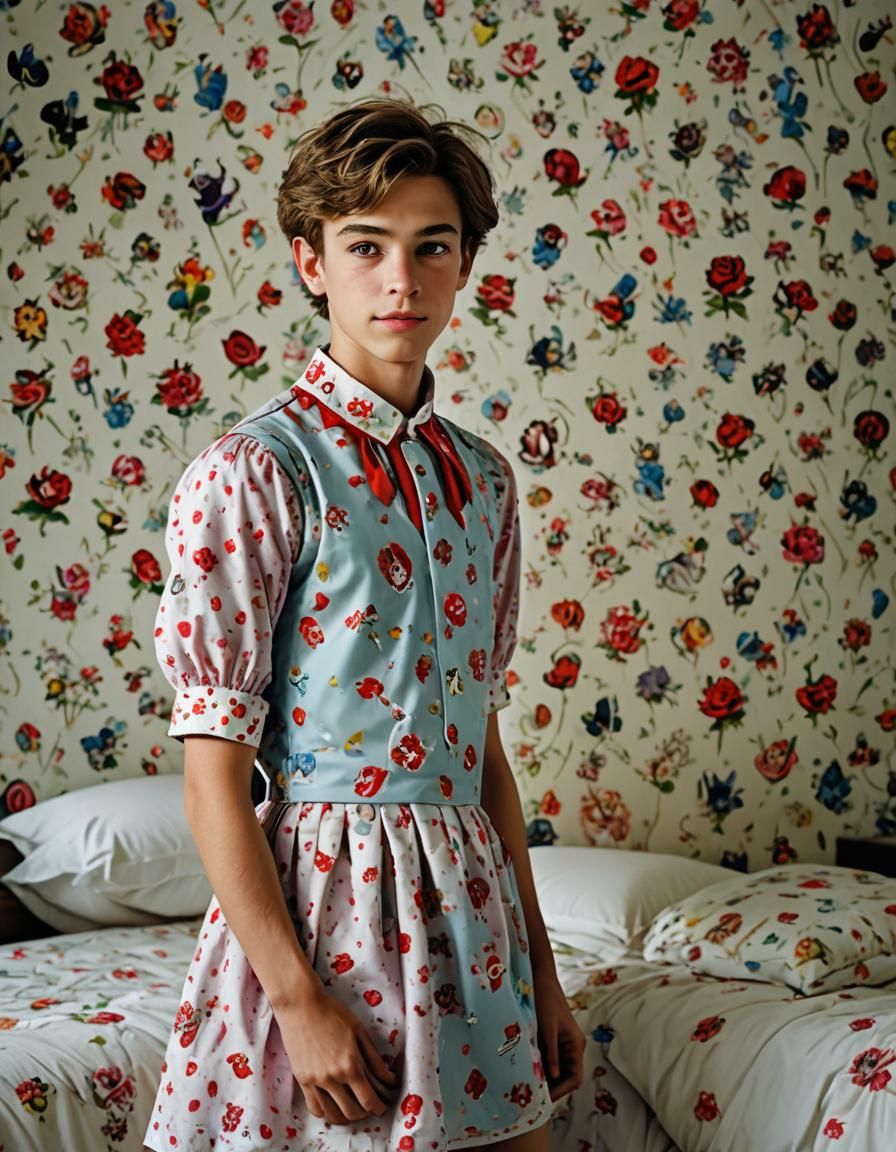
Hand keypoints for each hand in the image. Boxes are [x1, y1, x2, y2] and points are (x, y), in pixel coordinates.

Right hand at [276, 991, 399, 1124]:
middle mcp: (333, 1078)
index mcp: (350, 1065)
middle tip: (370, 1106)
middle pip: (352, 1112)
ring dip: (347, 1116)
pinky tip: (333, 1105)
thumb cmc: (332, 1013)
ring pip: (333, 1114)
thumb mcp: (359, 1031)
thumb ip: (374, 1058)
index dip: (379, 1108)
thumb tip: (389, 1079)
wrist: (301, 1006)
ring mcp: (315, 1081)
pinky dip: (327, 1112)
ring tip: (353, 1108)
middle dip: (365, 1113)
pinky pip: (315, 1108)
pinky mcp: (302, 1081)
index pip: (369, 1100)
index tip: (383, 1106)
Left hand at [533, 972, 586, 1102]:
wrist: (542, 979)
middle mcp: (573, 1046)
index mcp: (576, 1044)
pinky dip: (542, 1066)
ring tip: (530, 1086)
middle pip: (567, 1076)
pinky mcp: (555, 1038)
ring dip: (547, 1077)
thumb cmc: (546, 1000)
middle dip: (553, 1086)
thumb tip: (553, 1076)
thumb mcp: (547, 1028)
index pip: (575, 1078)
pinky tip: (530, 1070)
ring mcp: (564, 1043)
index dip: (561, 1090)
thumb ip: (551, 1052)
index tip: (545, 1098)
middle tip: (534, 1096)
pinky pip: (551, 1059)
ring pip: (559, 1069)